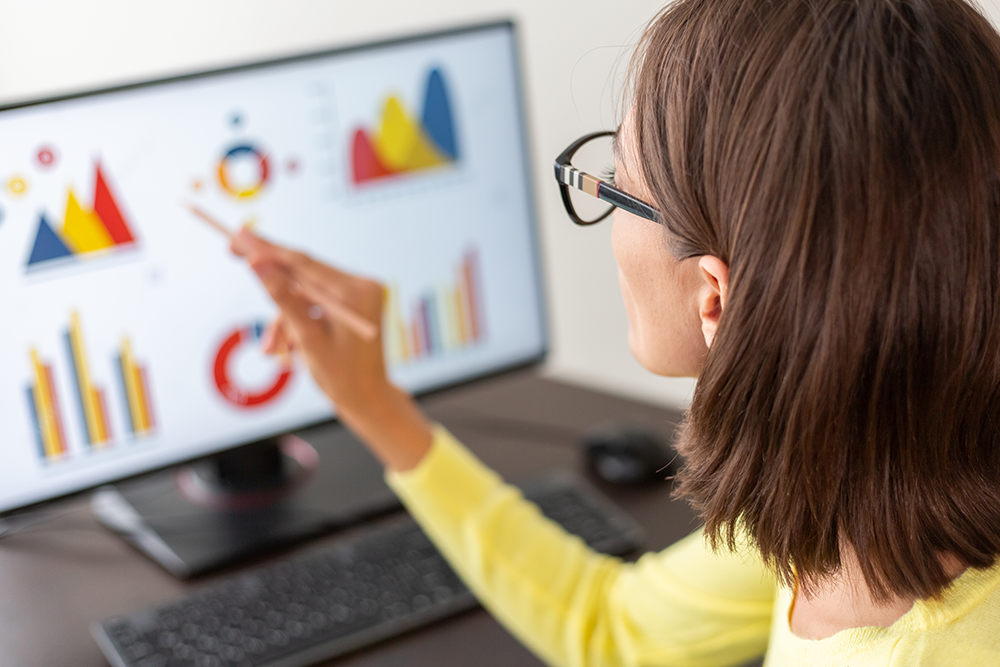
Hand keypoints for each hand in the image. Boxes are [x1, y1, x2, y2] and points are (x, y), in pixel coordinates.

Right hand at [231, 228, 431, 470]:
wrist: (367, 399)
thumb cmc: (342, 375)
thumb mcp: (307, 337)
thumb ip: (282, 298)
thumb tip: (256, 262)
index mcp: (356, 291)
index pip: (304, 262)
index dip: (267, 248)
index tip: (239, 234)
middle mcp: (362, 285)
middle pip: (303, 270)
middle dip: (270, 278)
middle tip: (231, 251)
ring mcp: (358, 293)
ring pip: (303, 291)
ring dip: (283, 317)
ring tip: (273, 350)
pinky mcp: (350, 302)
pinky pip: (313, 302)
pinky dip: (296, 321)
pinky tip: (288, 348)